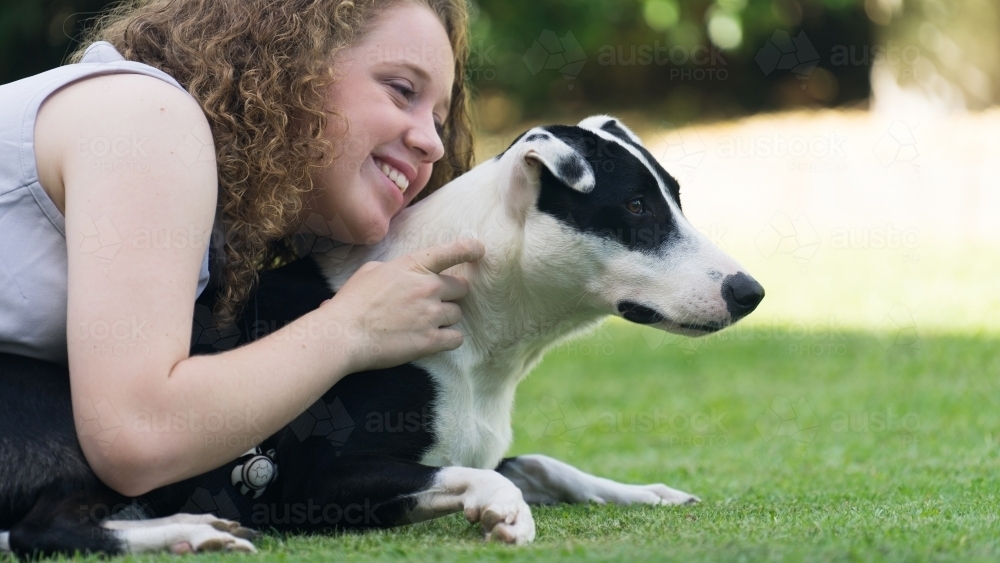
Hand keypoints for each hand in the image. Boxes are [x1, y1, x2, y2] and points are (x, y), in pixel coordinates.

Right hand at [322, 238, 484, 371]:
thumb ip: (395, 269)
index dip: (471, 250)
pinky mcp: (430, 341)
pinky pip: (456, 338)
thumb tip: (401, 274)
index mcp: (414, 266)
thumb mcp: (370, 271)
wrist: (343, 334)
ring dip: (446, 318)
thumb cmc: (351, 302)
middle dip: (452, 294)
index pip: (453, 252)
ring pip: (457, 313)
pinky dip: (449, 339)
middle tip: (435, 301)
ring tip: (427, 323)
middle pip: (461, 288)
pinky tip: (437, 339)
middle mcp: (428, 287)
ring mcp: (431, 314)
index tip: (479, 251)